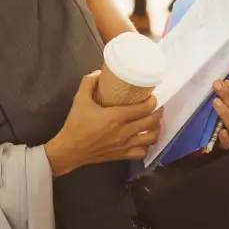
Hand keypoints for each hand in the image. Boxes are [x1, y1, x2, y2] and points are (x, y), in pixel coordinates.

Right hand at [45, 72, 162, 176]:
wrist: (70, 150)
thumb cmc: (76, 124)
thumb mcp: (80, 99)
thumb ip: (88, 83)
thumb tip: (98, 73)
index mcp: (116, 117)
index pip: (144, 108)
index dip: (153, 101)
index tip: (152, 96)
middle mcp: (125, 131)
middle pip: (151, 122)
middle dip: (158, 112)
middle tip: (157, 106)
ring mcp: (125, 145)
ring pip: (151, 138)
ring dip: (156, 129)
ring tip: (154, 122)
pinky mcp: (122, 155)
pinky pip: (142, 152)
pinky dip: (146, 145)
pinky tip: (143, 139)